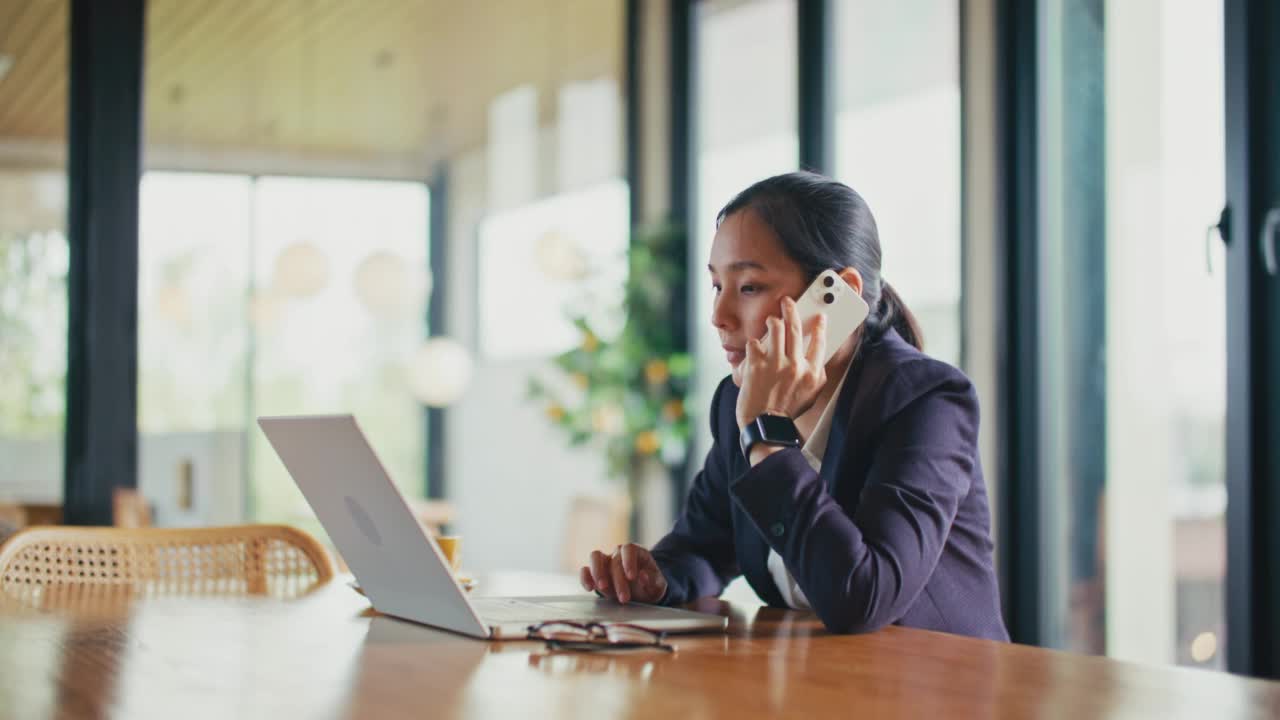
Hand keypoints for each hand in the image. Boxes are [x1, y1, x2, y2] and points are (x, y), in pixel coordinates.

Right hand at [580, 543, 667, 603]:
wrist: (641, 594)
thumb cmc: (650, 586)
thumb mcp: (658, 586)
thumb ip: (652, 581)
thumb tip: (642, 576)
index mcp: (636, 552)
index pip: (629, 548)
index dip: (629, 561)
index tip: (632, 577)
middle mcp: (619, 554)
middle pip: (614, 559)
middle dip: (618, 580)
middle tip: (624, 598)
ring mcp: (606, 561)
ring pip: (595, 557)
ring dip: (597, 572)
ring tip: (602, 588)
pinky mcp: (595, 573)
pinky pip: (585, 570)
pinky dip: (585, 578)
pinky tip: (589, 588)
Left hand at [735, 296, 827, 428]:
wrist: (766, 425)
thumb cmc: (788, 410)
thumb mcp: (812, 394)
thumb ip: (816, 373)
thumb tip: (818, 354)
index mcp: (812, 373)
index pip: (820, 342)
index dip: (820, 326)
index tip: (819, 317)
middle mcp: (795, 366)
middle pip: (795, 328)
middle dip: (792, 309)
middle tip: (787, 302)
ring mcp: (775, 364)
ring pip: (775, 328)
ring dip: (773, 321)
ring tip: (772, 321)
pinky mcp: (756, 365)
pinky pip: (755, 343)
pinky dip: (754, 343)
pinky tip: (756, 347)